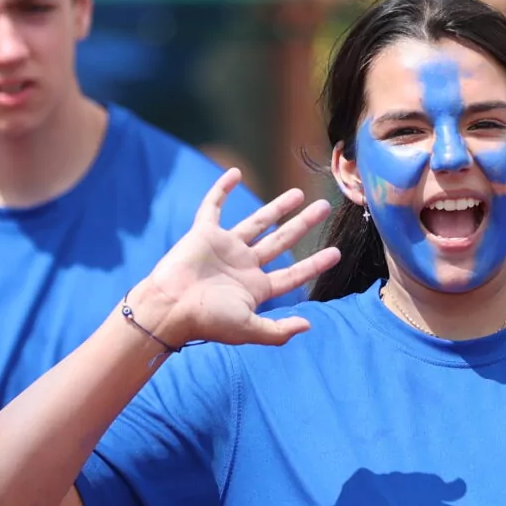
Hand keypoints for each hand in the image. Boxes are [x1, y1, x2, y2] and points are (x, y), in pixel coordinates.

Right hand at [128, 172, 337, 346]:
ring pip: (257, 222)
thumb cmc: (207, 321)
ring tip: (299, 194)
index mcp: (255, 288)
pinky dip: (221, 189)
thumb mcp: (248, 330)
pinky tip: (235, 173)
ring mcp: (225, 248)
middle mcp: (243, 265)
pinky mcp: (203, 234)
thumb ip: (278, 331)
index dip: (314, 265)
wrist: (169, 307)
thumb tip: (309, 324)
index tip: (336, 253)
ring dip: (277, 207)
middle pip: (281, 242)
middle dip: (303, 225)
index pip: (292, 275)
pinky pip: (213, 207)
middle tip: (324, 208)